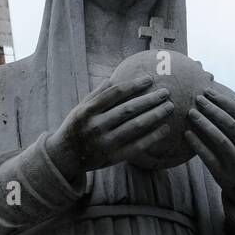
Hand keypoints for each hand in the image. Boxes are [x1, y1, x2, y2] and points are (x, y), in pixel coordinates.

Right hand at [47, 75, 174, 182]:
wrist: (65, 156)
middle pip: (128, 109)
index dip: (134, 85)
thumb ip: (96, 94)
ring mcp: (105, 143)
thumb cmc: (75, 127)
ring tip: (169, 107)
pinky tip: (164, 129)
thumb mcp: (79, 108)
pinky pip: (137, 146)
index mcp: (88, 111)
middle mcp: (96, 126)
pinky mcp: (113, 157)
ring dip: (155, 115)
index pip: (115, 93)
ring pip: (135, 126)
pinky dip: (153, 137)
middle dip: (150, 99)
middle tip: (165, 92)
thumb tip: (112, 78)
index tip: (149, 79)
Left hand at [183, 85, 234, 211]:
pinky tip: (187, 134)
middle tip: (196, 98)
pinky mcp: (226, 177)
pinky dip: (198, 145)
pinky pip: (210, 159)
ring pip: (220, 141)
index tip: (208, 91)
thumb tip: (217, 100)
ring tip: (190, 113)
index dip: (223, 101)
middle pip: (230, 125)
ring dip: (204, 124)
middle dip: (212, 109)